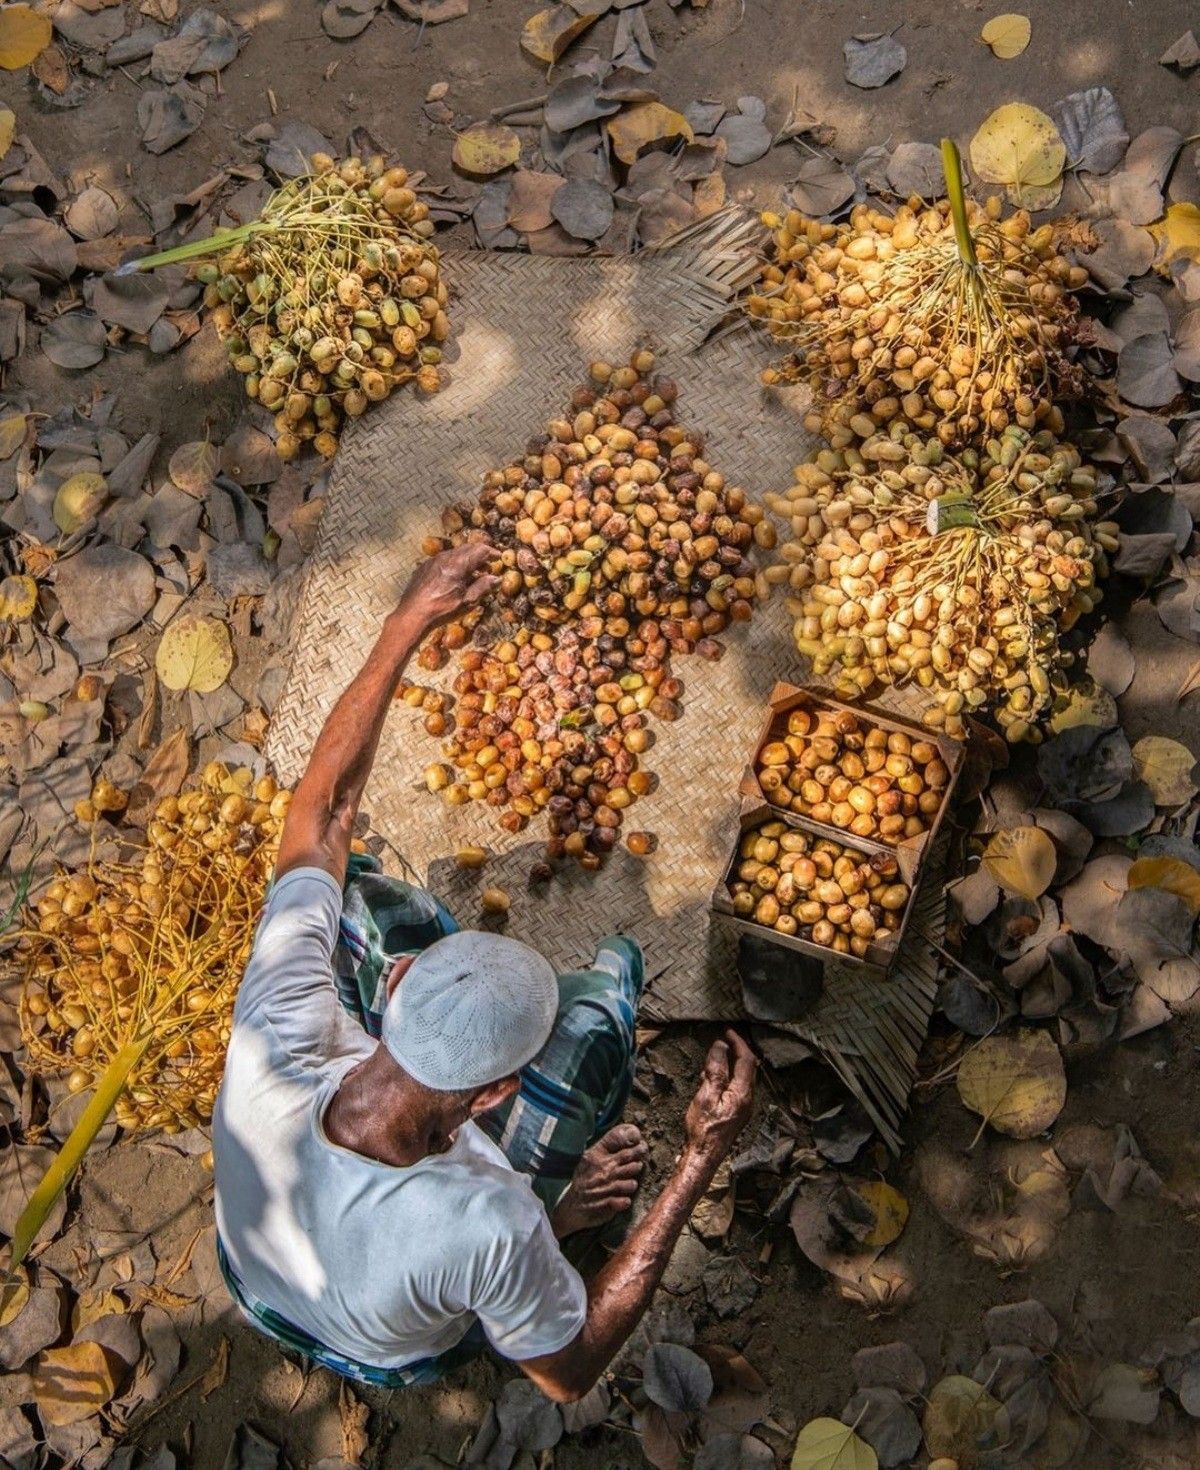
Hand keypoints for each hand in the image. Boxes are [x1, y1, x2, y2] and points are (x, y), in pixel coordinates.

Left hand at [398, 541, 497, 629]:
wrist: (413, 612)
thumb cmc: (441, 608)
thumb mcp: (466, 600)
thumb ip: (483, 586)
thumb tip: (497, 579)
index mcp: (458, 564)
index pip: (480, 550)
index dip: (491, 553)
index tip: (498, 557)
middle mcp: (446, 557)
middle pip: (468, 548)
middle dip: (480, 555)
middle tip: (488, 565)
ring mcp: (434, 560)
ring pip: (455, 553)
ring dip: (467, 559)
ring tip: (473, 573)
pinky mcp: (426, 565)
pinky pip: (444, 559)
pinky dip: (454, 563)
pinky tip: (455, 577)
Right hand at [683, 1030, 755, 1168]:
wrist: (703, 1157)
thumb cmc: (702, 1129)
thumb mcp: (706, 1095)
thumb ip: (716, 1070)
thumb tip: (721, 1046)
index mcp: (742, 1093)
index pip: (746, 1060)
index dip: (738, 1043)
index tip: (727, 1031)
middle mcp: (748, 1100)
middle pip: (749, 1068)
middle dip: (739, 1051)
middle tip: (726, 1039)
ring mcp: (744, 1108)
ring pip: (744, 1077)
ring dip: (734, 1063)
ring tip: (718, 1054)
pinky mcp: (738, 1113)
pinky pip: (738, 1087)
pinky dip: (730, 1075)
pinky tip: (715, 1077)